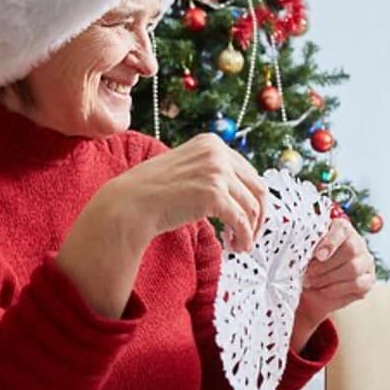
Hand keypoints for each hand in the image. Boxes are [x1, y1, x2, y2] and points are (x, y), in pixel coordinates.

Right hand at [58, 134, 265, 317]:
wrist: (129, 204)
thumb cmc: (155, 192)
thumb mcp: (189, 169)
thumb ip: (214, 173)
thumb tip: (243, 194)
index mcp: (212, 143)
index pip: (249, 172)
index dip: (254, 198)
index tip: (253, 216)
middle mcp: (217, 153)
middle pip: (257, 188)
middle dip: (259, 215)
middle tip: (253, 233)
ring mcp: (216, 172)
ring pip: (252, 207)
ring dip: (251, 230)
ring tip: (240, 244)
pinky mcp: (213, 194)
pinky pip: (241, 221)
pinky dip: (244, 237)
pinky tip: (236, 246)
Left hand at [291, 218, 375, 350]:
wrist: (311, 292)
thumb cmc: (306, 266)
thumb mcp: (304, 253)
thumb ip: (305, 244)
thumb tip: (297, 241)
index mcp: (342, 228)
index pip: (342, 229)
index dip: (330, 242)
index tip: (317, 255)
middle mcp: (358, 242)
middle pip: (351, 249)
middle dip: (325, 265)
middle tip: (307, 273)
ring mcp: (366, 261)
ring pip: (353, 268)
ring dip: (329, 278)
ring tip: (311, 282)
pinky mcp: (368, 280)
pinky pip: (357, 284)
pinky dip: (337, 289)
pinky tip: (323, 290)